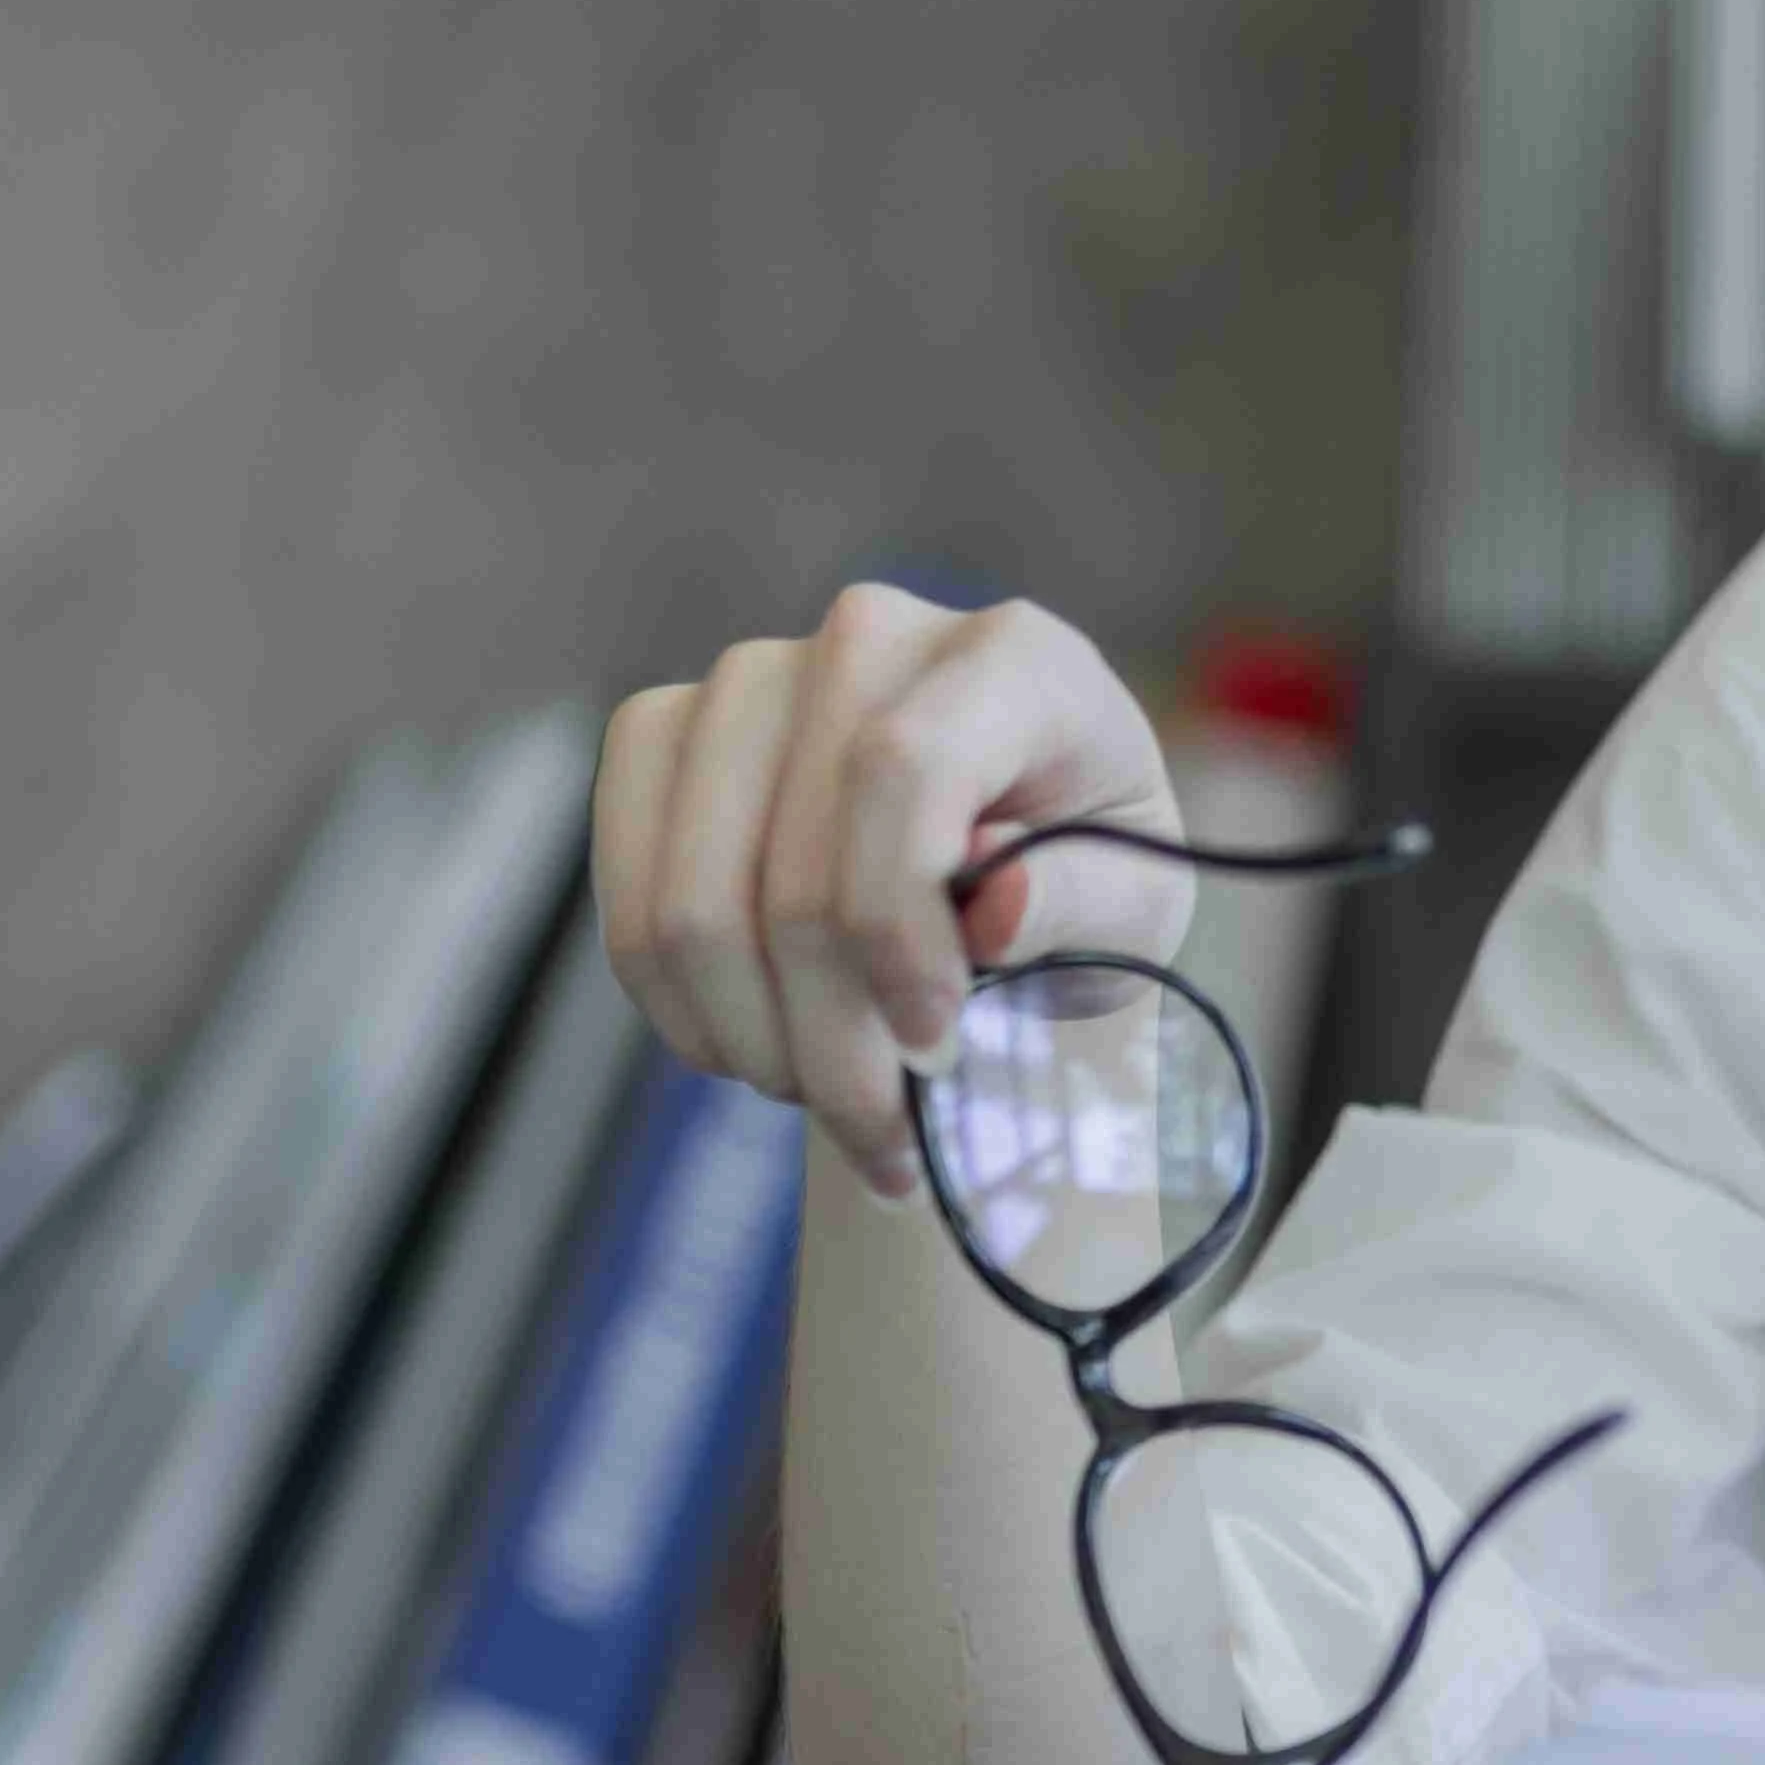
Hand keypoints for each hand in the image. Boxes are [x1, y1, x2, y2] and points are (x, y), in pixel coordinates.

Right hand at [591, 582, 1178, 1199]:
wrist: (1007, 856)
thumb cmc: (1083, 879)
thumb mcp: (1136, 908)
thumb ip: (1085, 903)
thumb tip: (999, 911)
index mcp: (1014, 657)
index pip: (901, 769)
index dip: (895, 928)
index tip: (930, 1041)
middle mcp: (869, 634)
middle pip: (793, 868)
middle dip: (832, 1038)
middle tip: (886, 1130)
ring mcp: (747, 677)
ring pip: (695, 901)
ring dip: (757, 1042)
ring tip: (830, 1102)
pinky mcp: (661, 735)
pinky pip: (628, 901)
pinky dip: (686, 1011)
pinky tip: (759, 1051)